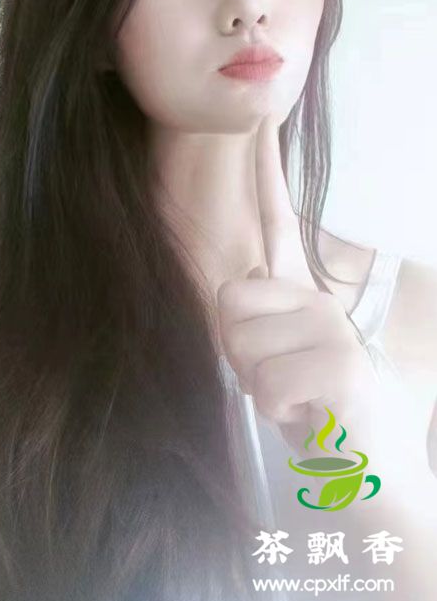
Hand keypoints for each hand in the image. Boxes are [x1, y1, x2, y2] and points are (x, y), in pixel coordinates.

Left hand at [216, 114, 383, 455]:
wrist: (370, 480)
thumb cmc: (320, 418)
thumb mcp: (282, 364)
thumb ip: (260, 324)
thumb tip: (239, 286)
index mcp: (305, 297)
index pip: (280, 224)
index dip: (266, 172)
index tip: (261, 120)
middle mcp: (320, 301)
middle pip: (229, 301)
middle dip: (238, 353)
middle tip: (279, 382)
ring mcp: (334, 329)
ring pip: (241, 344)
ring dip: (258, 386)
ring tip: (297, 401)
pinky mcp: (342, 364)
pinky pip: (267, 382)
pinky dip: (279, 413)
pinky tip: (312, 418)